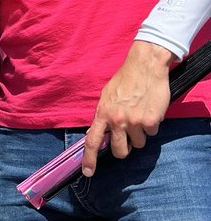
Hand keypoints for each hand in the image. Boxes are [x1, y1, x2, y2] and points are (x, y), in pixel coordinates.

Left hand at [81, 41, 175, 175]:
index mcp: (102, 113)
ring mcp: (134, 122)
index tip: (88, 172)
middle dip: (124, 149)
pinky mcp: (150, 121)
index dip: (89, 159)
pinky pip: (152, 133)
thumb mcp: (107, 97)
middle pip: (119, 151)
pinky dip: (152, 124)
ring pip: (139, 143)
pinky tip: (149, 110)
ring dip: (140, 133)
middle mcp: (116, 120)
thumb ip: (104, 116)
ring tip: (139, 114)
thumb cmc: (124, 81)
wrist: (144, 67)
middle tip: (127, 138)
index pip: (92, 140)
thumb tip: (100, 133)